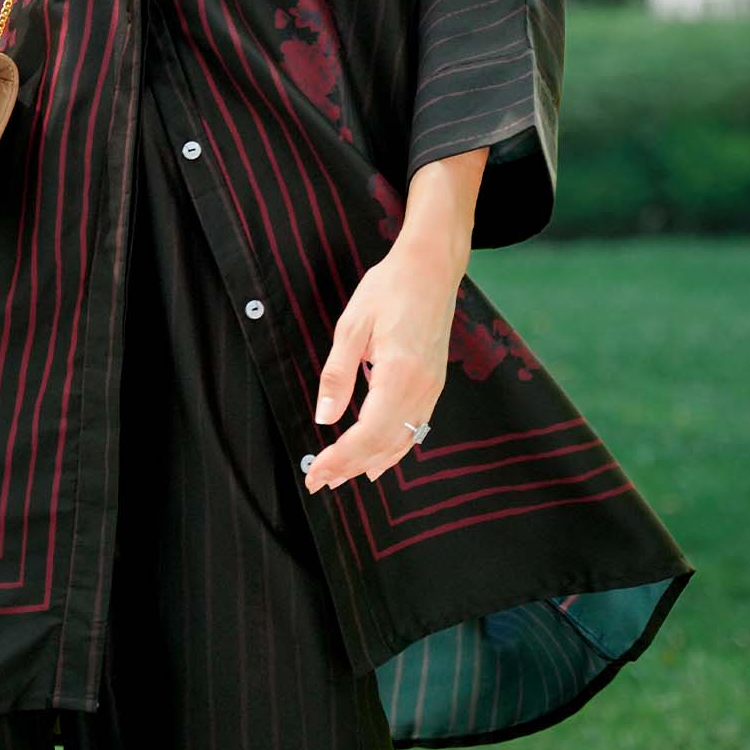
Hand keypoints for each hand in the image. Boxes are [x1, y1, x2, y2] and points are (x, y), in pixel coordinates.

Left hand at [303, 231, 466, 494]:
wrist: (431, 268)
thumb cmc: (389, 289)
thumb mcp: (351, 326)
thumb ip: (337, 376)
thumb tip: (325, 419)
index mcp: (398, 375)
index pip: (366, 435)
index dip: (339, 459)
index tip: (315, 474)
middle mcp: (421, 390)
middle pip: (385, 445)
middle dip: (351, 467)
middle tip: (320, 481)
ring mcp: (432, 389)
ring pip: (403, 442)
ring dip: (372, 463)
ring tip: (343, 477)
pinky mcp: (434, 384)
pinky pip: (415, 429)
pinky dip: (394, 448)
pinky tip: (379, 458)